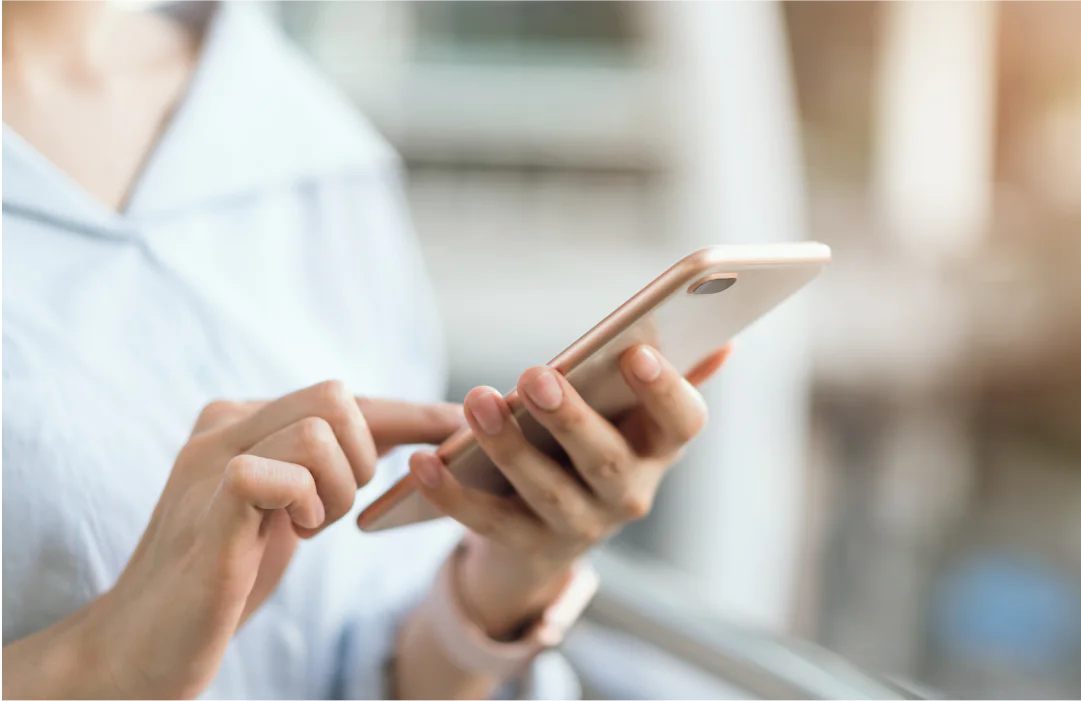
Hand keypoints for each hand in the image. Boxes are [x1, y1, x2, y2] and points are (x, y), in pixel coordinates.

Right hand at [58, 382, 462, 700]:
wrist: (142, 643)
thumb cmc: (223, 576)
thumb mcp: (286, 508)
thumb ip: (321, 465)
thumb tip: (397, 436)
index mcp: (243, 420)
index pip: (342, 399)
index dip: (408, 413)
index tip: (458, 425)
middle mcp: (223, 424)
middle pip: (337, 398)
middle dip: (362, 459)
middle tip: (329, 512)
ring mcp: (210, 460)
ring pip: (319, 431)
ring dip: (337, 490)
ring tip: (305, 528)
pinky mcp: (210, 504)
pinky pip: (282, 471)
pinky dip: (305, 504)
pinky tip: (290, 533)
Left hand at [408, 345, 728, 635]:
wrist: (550, 533)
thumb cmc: (595, 444)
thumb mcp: (632, 414)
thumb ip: (671, 373)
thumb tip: (724, 338)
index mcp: (658, 448)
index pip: (683, 422)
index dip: (666, 390)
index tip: (637, 351)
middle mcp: (628, 494)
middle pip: (606, 460)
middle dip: (572, 420)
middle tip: (536, 376)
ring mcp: (579, 527)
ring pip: (546, 492)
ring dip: (510, 449)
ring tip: (476, 403)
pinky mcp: (525, 546)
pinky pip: (487, 523)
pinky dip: (452, 495)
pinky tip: (423, 462)